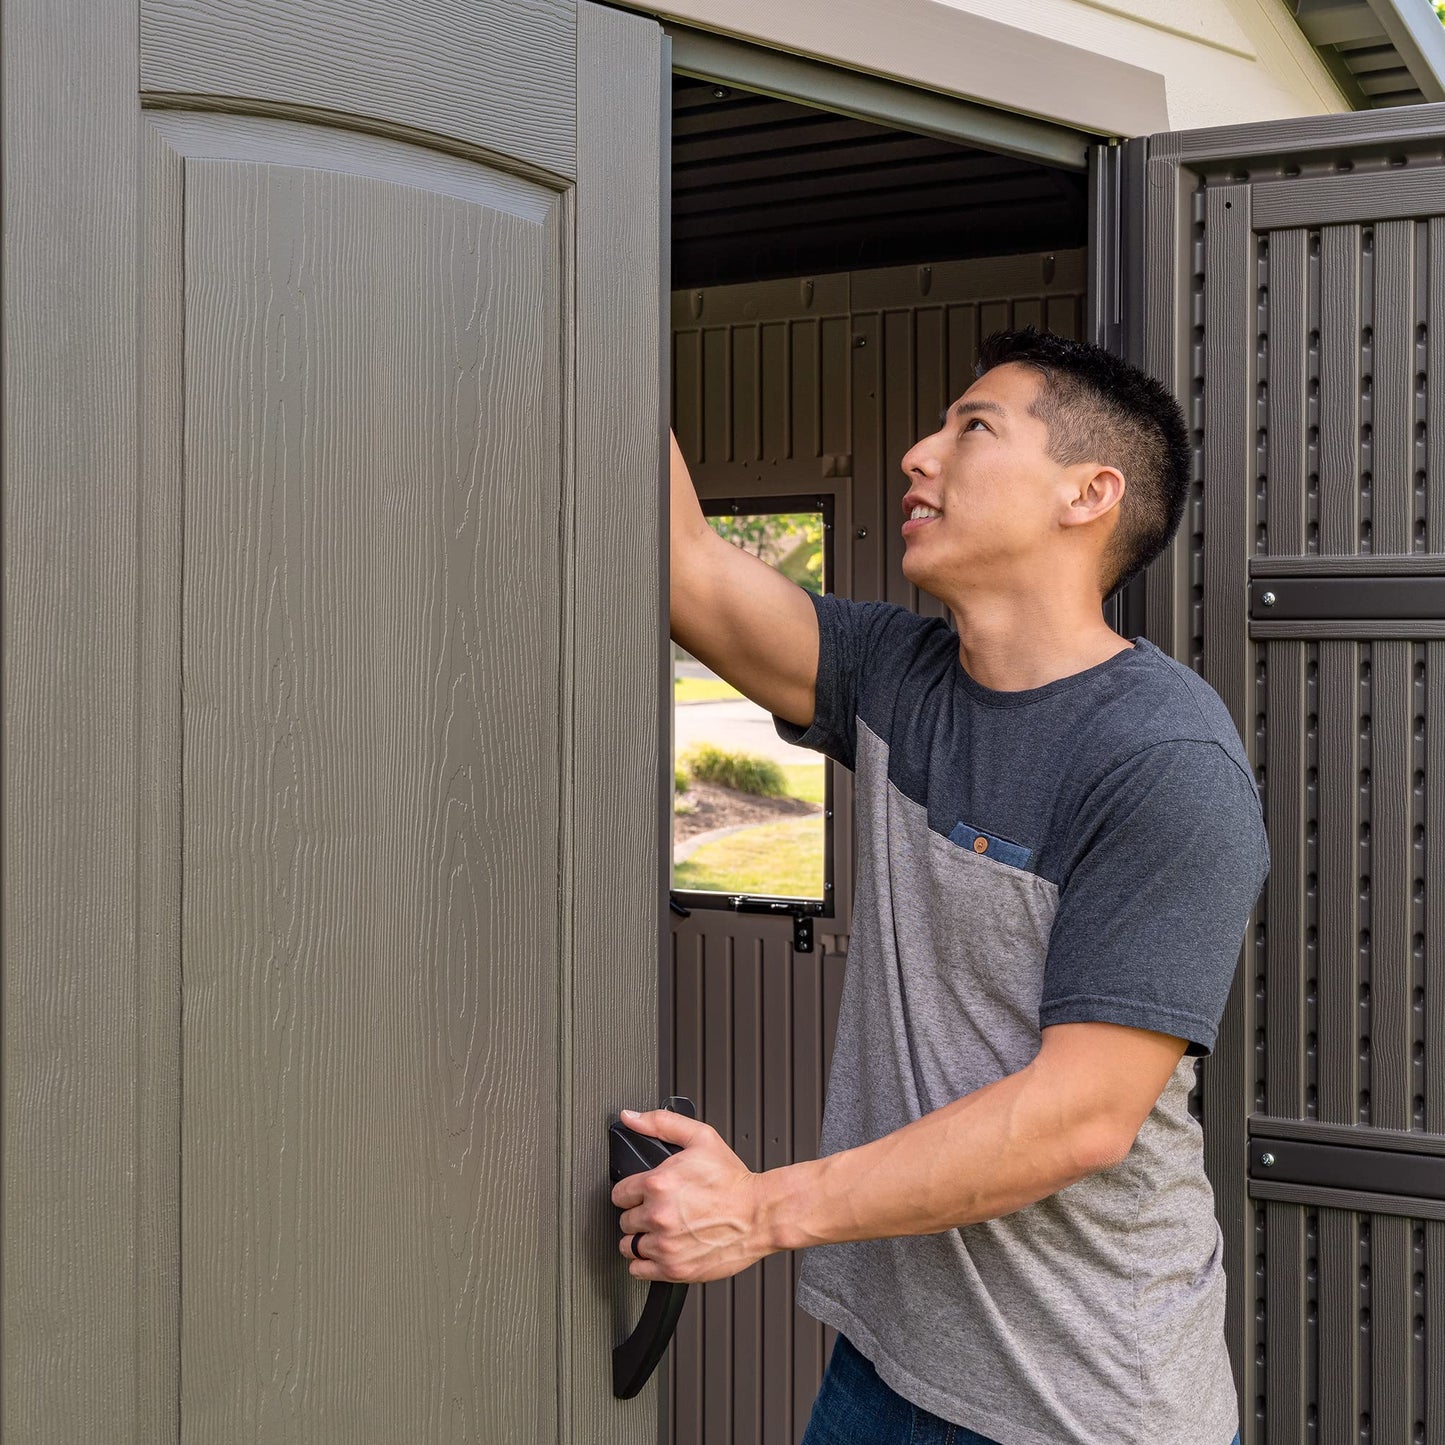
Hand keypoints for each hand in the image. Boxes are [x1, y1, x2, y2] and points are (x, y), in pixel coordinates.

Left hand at [611, 1108, 771, 1283]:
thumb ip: (660, 1123)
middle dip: (638, 1214)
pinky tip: (662, 1250)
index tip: (645, 1194)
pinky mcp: (674, 1269)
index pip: (619, 1194)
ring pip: (628, 1246)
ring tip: (661, 1231)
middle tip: (659, 1210)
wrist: (760, 1215)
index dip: (632, 1192)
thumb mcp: (701, 1137)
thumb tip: (630, 1117)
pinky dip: (645, 1263)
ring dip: (640, 1239)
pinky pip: (638, 1270)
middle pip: (624, 1220)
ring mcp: (665, 1245)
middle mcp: (657, 1216)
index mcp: (658, 1184)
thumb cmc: (733, 1181)